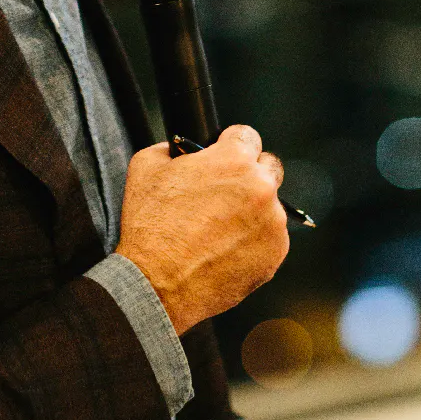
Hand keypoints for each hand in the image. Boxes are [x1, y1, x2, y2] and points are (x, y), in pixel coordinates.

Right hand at [115, 125, 289, 334]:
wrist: (158, 284)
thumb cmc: (151, 226)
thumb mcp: (145, 167)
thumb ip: (169, 148)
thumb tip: (178, 150)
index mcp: (233, 160)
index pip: (247, 135)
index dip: (230, 143)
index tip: (223, 154)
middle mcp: (261, 187)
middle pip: (268, 167)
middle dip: (249, 172)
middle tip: (225, 190)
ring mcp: (272, 223)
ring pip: (270, 205)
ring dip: (251, 209)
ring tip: (219, 227)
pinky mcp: (275, 254)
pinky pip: (270, 237)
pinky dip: (253, 239)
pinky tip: (225, 247)